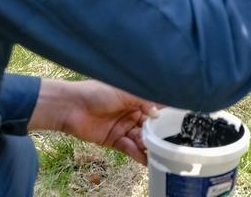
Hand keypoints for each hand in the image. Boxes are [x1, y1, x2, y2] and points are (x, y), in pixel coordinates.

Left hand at [29, 79, 158, 164]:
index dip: (164, 115)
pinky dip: (138, 154)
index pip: (154, 107)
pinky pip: (129, 148)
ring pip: (141, 138)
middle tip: (171, 142)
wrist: (71, 106)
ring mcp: (123, 127)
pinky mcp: (114, 140)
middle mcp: (131, 112)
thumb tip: (158, 113)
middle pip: (149, 126)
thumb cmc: (96, 92)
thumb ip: (143, 101)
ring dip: (149, 145)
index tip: (178, 123)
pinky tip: (148, 159)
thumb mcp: (124, 91)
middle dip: (159, 134)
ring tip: (161, 153)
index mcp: (134, 98)